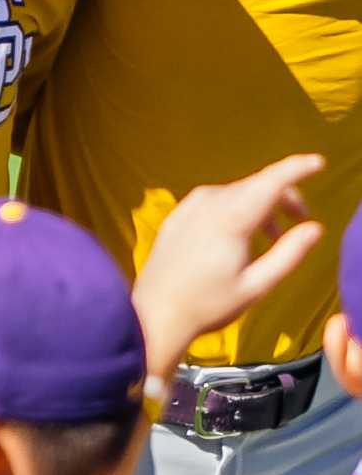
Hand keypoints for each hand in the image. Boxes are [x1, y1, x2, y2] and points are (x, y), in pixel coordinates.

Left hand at [133, 154, 324, 382]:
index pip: (271, 182)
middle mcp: (209, 203)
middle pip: (257, 185)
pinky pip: (217, 200)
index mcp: (231, 219)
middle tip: (300, 222)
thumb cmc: (209, 304)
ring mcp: (190, 206)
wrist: (155, 312)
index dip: (297, 168)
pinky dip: (237, 208)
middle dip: (284, 197)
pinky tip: (239, 236)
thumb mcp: (256, 286)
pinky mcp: (179, 213)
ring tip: (270, 239)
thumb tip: (315, 228)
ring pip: (237, 192)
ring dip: (260, 206)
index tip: (318, 162)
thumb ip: (289, 254)